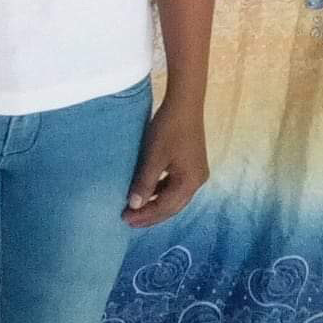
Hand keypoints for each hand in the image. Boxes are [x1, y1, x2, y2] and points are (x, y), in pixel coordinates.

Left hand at [122, 97, 208, 227]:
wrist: (185, 103)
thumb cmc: (169, 129)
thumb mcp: (154, 157)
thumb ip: (145, 182)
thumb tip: (134, 205)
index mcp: (189, 182)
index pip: (165, 207)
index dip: (146, 215)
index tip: (126, 219)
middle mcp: (197, 181)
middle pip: (172, 205)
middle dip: (151, 213)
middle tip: (129, 219)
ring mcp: (196, 172)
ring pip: (174, 195)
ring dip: (156, 202)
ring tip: (136, 208)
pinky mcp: (192, 163)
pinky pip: (175, 184)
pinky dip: (161, 190)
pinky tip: (149, 190)